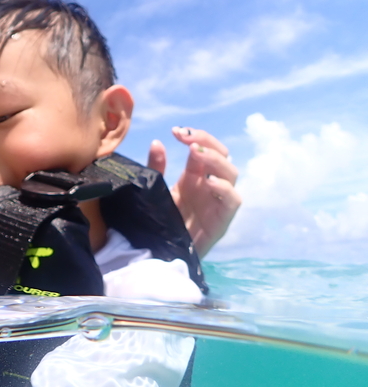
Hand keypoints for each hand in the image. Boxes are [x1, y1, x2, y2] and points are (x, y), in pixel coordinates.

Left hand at [148, 127, 240, 257]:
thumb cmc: (157, 222)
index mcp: (193, 176)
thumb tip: (157, 143)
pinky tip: (209, 182)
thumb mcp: (152, 192)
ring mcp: (217, 202)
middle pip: (221, 156)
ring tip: (196, 154)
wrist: (157, 255)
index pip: (203, 149)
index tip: (176, 131)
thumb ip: (155, 168)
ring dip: (216, 160)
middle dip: (207, 142)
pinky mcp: (221, 221)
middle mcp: (208, 186)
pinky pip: (233, 201)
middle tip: (187, 140)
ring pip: (231, 173)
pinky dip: (225, 189)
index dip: (195, 136)